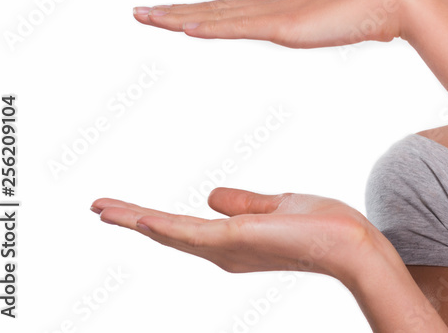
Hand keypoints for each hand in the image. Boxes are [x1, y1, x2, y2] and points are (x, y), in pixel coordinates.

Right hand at [91, 187, 375, 278]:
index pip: (183, 229)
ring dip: (134, 219)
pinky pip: (191, 233)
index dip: (153, 219)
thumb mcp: (277, 206)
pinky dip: (162, 226)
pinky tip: (138, 217)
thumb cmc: (324, 226)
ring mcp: (226, 249)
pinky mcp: (234, 241)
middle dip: (131, 220)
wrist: (350, 243)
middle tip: (97, 207)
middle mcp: (223, 251)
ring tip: (102, 207)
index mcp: (233, 242)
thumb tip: (210, 196)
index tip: (124, 208)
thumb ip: (244, 203)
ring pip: (170, 233)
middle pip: (168, 234)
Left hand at [131, 0, 441, 47]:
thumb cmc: (374, 9)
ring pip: (218, 16)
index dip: (199, 11)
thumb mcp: (327, 11)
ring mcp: (278, 13)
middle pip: (214, 10)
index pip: (231, 12)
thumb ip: (298, 8)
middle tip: (139, 12)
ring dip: (178, 16)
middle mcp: (274, 5)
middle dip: (174, 11)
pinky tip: (182, 26)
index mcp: (283, 7)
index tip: (170, 14)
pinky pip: (238, 27)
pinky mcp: (287, 24)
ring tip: (145, 16)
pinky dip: (208, 26)